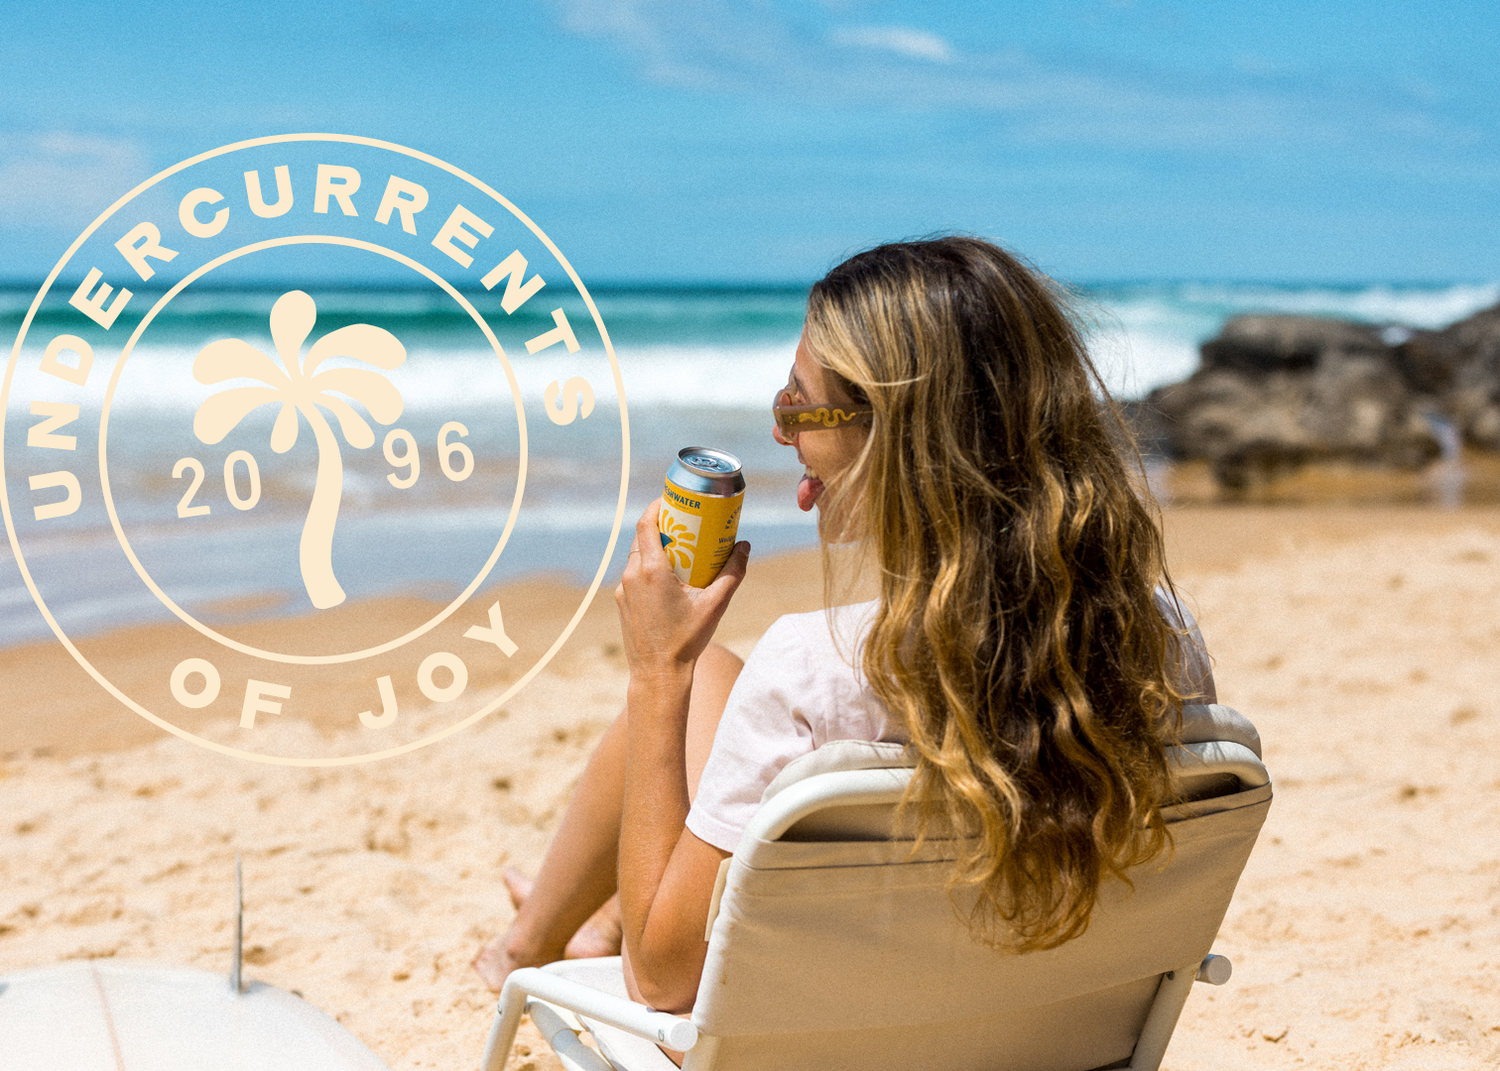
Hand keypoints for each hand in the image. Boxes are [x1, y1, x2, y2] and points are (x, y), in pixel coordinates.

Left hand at [614, 499, 749, 677]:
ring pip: (637, 557)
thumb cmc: (686, 640)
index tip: (672, 499)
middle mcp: (632, 576)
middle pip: (643, 538)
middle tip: (684, 524)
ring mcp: (623, 590)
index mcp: (651, 571)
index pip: (647, 524)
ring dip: (655, 549)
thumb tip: (744, 546)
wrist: (657, 674)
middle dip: (662, 526)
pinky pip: (634, 576)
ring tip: (679, 550)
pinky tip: (669, 579)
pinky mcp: (622, 602)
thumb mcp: (715, 604)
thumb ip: (733, 572)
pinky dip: (649, 569)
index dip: (658, 506)